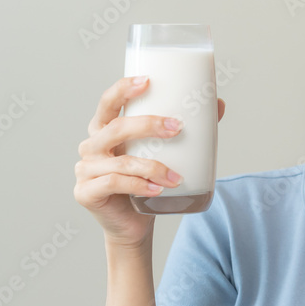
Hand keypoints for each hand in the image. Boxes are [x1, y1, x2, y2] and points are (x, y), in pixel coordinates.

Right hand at [73, 76, 225, 249]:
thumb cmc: (147, 182)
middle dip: (148, 125)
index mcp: (104, 129)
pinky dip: (138, 185)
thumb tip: (219, 104)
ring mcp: (85, 170)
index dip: (123, 89)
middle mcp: (91, 146)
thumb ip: (184, 129)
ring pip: (120, 161)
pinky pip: (113, 184)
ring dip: (152, 167)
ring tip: (176, 177)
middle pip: (116, 128)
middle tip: (177, 128)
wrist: (134, 224)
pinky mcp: (85, 192)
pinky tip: (157, 190)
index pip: (108, 102)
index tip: (148, 81)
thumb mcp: (163, 153)